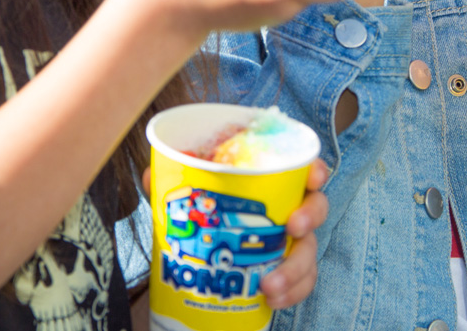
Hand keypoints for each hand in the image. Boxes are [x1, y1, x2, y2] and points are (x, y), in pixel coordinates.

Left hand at [139, 159, 330, 310]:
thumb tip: (149, 176)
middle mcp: (289, 207)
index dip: (315, 168)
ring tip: (269, 286)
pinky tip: (272, 299)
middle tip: (293, 228)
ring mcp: (292, 241)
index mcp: (272, 180)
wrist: (206, 248)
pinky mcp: (289, 269)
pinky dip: (292, 292)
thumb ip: (170, 180)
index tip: (312, 176)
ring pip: (309, 250)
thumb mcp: (188, 193)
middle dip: (310, 216)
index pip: (303, 166)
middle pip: (316, 206)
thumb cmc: (207, 208)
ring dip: (295, 269)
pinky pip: (303, 281)